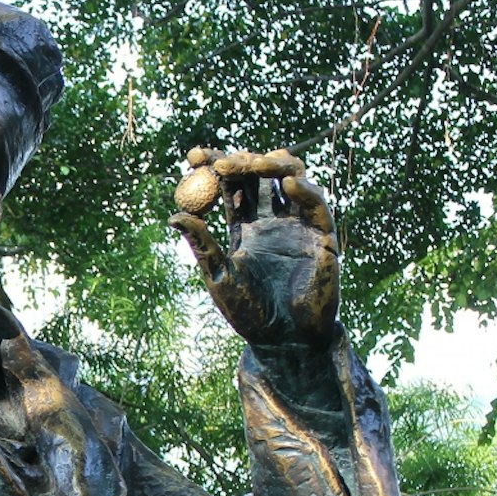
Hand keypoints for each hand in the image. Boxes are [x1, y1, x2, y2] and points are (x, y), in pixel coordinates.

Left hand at [169, 147, 339, 347]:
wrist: (285, 341)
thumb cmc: (250, 313)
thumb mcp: (220, 277)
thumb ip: (203, 246)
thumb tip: (174, 215)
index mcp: (245, 227)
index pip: (231, 186)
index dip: (215, 166)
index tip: (194, 154)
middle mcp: (271, 220)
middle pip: (259, 176)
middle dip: (241, 162)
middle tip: (221, 162)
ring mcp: (298, 225)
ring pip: (290, 179)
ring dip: (271, 166)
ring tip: (250, 163)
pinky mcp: (322, 236)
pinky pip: (316, 207)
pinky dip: (305, 192)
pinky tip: (287, 184)